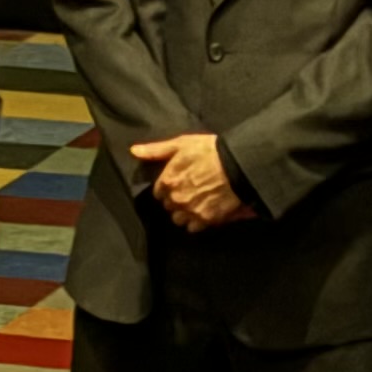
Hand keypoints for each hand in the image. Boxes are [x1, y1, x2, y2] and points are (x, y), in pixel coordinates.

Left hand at [133, 133, 248, 229]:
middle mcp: (175, 199)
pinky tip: (204, 211)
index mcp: (167, 181)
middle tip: (190, 191)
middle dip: (176, 201)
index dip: (168, 188)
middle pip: (169, 206)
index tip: (179, 183)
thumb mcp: (181, 144)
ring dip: (185, 213)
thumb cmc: (209, 151)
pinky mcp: (206, 219)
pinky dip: (197, 221)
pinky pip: (193, 228)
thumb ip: (156, 150)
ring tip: (197, 203)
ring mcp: (190, 211)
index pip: (159, 193)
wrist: (238, 164)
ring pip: (179, 219)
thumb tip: (134, 151)